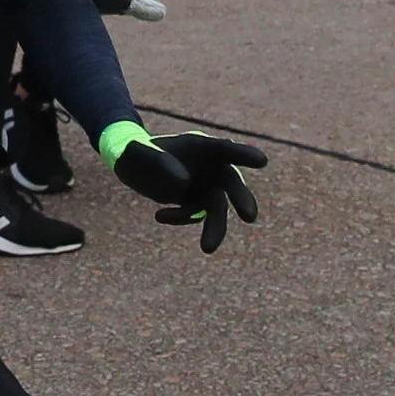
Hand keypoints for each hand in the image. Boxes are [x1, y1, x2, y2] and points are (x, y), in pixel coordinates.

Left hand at [99, 122, 266, 252]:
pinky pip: (194, 216)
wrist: (132, 164)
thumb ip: (160, 163)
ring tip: (207, 249)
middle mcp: (210, 167)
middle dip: (241, 200)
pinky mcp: (196, 202)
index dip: (244, 154)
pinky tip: (159, 215)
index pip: (225, 149)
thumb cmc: (135, 151)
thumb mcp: (139, 153)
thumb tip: (185, 184)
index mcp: (200, 146)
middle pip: (232, 184)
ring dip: (215, 229)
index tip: (262, 161)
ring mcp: (205, 186)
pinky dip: (179, 218)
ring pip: (218, 209)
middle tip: (250, 217)